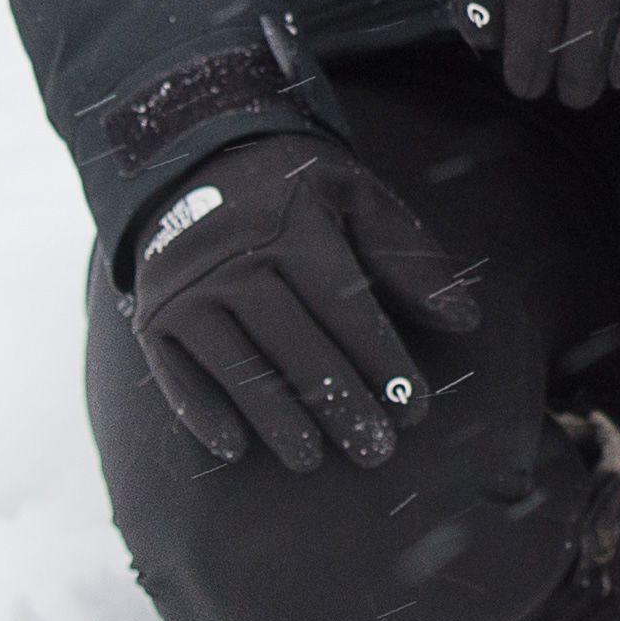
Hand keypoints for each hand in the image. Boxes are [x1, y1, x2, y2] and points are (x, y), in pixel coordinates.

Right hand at [122, 131, 483, 470]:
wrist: (194, 159)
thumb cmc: (293, 190)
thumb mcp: (354, 196)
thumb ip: (407, 256)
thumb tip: (466, 319)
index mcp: (293, 228)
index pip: (346, 310)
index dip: (382, 363)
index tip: (415, 409)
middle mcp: (236, 260)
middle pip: (296, 346)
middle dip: (341, 404)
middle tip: (376, 451)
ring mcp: (188, 290)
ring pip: (238, 366)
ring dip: (275, 418)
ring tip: (310, 460)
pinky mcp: (153, 314)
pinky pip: (175, 372)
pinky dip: (201, 411)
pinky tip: (233, 449)